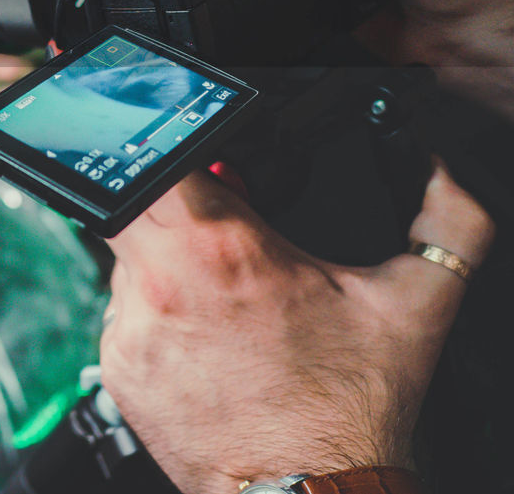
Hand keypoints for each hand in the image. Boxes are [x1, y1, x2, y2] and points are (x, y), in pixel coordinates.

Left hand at [99, 161, 493, 493]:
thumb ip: (444, 222)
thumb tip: (436, 170)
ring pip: (130, 256)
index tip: (206, 166)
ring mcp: (131, 323)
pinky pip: (125, 309)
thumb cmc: (348, 410)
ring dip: (166, 260)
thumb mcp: (417, 303)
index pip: (163, 161)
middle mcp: (162, 280)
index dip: (179, 151)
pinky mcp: (116, 361)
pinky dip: (157, 310)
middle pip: (133, 200)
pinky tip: (205, 337)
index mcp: (224, 248)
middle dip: (170, 204)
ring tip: (224, 298)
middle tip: (218, 231)